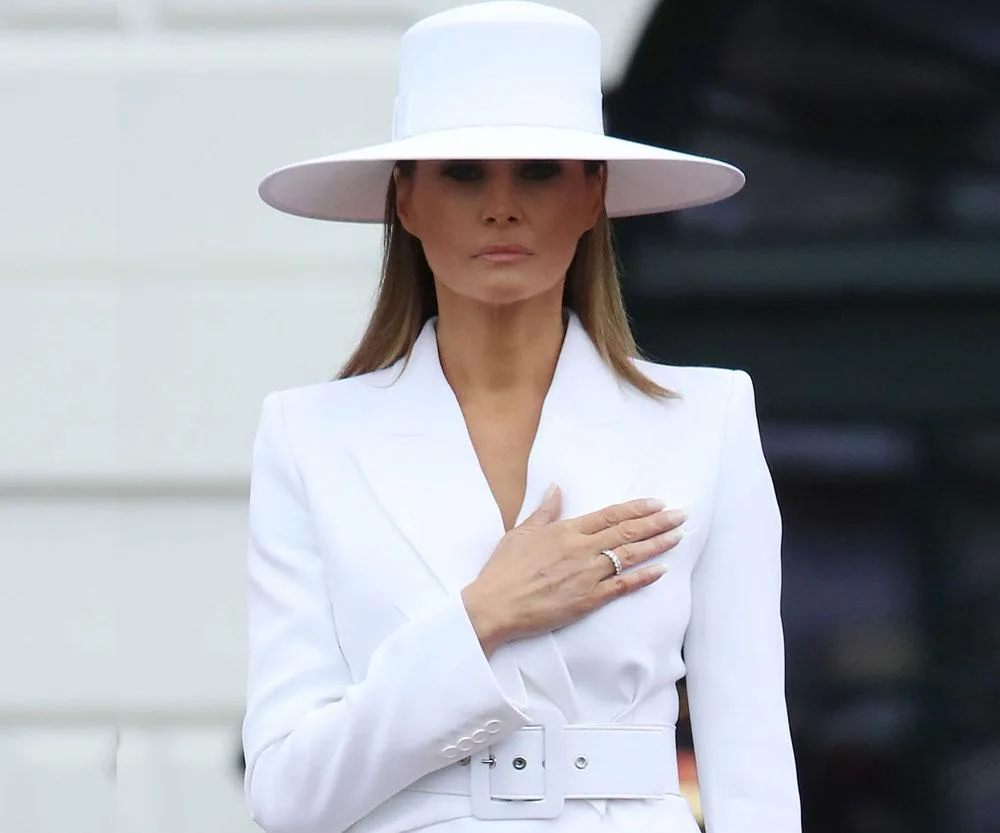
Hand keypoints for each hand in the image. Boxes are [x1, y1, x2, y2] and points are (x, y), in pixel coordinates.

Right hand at [461, 485, 685, 655]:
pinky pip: (622, 586)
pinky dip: (644, 578)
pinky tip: (662, 570)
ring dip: (657, 545)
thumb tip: (556, 488)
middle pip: (627, 532)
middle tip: (681, 515)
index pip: (610, 515)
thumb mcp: (521, 533)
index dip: (636, 509)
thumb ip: (544, 511)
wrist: (495, 605)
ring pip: (630, 556)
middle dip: (657, 523)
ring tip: (678, 536)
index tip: (657, 503)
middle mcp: (582, 549)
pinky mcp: (589, 600)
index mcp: (566, 531)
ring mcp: (587, 575)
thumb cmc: (504, 570)